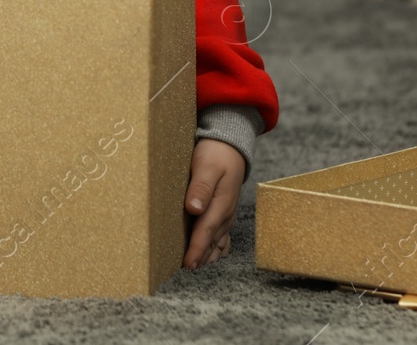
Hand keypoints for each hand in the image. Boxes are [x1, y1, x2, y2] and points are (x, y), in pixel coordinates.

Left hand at [183, 138, 243, 268]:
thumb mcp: (207, 165)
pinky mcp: (224, 212)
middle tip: (185, 270)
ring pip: (218, 241)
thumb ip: (201, 187)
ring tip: (195, 266)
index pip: (206, 231)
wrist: (231, 146)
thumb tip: (193, 208)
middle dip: (200, 257)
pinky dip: (215, 247)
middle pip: (211, 241)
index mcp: (221, 203)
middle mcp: (225, 213)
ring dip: (208, 255)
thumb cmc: (216, 153)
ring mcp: (226, 214)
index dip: (196, 249)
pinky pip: (222, 236)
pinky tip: (209, 255)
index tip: (187, 264)